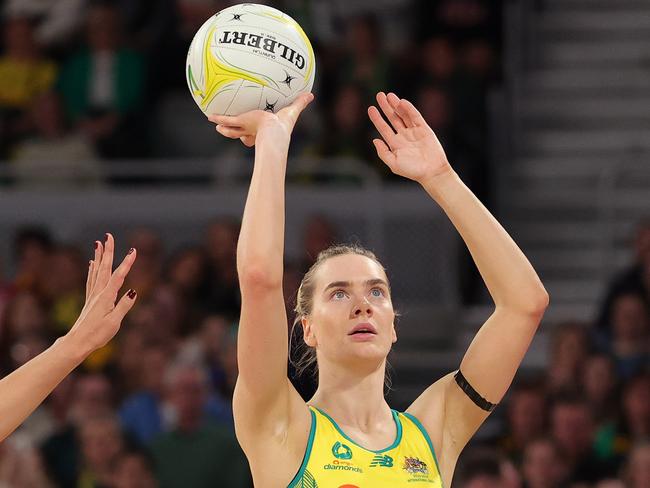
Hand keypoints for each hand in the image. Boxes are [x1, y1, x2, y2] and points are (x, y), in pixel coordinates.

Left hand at [64, 234, 137, 356]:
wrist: (77, 343)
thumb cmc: (97, 335)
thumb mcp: (114, 322)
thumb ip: (124, 306)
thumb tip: (133, 291)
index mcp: (106, 297)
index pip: (119, 276)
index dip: (127, 263)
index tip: (133, 250)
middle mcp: (98, 293)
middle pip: (104, 268)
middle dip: (108, 251)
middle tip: (108, 236)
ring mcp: (93, 296)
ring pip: (96, 271)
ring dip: (99, 257)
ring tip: (99, 244)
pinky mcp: (90, 300)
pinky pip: (91, 280)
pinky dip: (92, 269)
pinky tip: (92, 263)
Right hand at [207, 92, 313, 146]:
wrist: (273, 132)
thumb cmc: (283, 126)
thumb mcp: (292, 111)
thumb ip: (299, 103)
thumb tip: (311, 95)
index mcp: (263, 131)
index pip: (256, 135)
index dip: (252, 136)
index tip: (250, 137)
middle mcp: (253, 132)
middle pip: (242, 134)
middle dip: (236, 133)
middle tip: (230, 131)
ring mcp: (245, 128)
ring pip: (231, 129)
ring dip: (225, 128)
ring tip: (217, 127)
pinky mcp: (240, 122)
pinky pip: (226, 120)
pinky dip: (218, 119)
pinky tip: (210, 116)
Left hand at [368, 92, 451, 183]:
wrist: (431, 172)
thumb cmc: (412, 171)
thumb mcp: (394, 164)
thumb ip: (383, 152)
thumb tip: (374, 139)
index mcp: (394, 144)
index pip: (383, 128)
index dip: (377, 118)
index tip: (371, 108)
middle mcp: (403, 136)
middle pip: (392, 118)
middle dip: (386, 107)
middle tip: (379, 95)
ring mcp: (414, 131)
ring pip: (403, 115)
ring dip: (396, 105)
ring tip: (389, 95)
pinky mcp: (424, 129)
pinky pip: (415, 116)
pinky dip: (409, 109)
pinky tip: (402, 102)